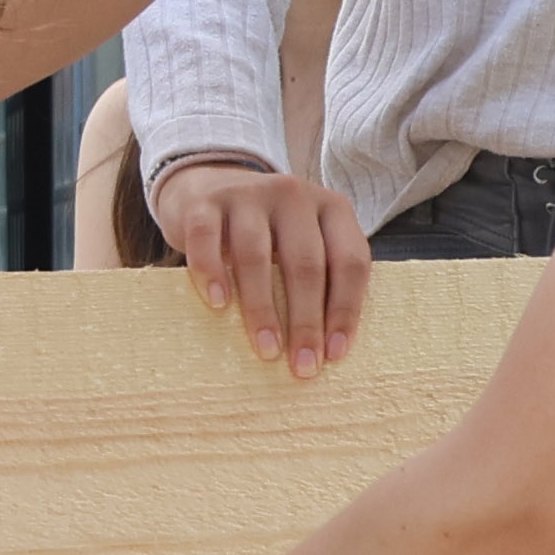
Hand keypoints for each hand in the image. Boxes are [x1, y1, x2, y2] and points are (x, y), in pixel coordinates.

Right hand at [156, 158, 374, 374]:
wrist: (208, 188)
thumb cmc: (266, 233)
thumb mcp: (302, 243)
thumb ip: (318, 278)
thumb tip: (324, 350)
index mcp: (331, 208)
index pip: (349, 261)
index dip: (345, 310)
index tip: (334, 354)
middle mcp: (294, 195)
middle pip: (306, 263)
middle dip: (306, 320)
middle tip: (302, 366)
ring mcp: (248, 195)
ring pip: (256, 255)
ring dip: (262, 309)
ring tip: (266, 349)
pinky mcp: (205, 203)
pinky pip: (206, 239)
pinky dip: (213, 273)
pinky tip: (219, 304)